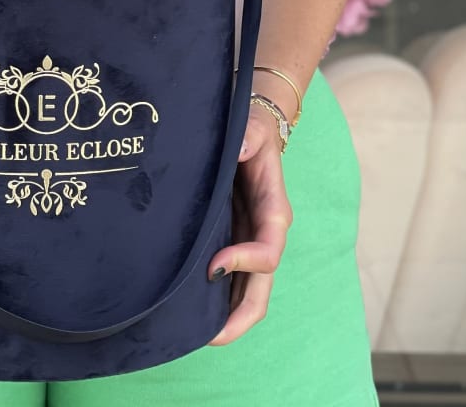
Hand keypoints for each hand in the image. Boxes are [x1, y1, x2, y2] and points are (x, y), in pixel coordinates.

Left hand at [207, 104, 292, 344]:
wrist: (250, 133)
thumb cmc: (250, 131)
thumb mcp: (251, 130)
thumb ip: (249, 138)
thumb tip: (243, 146)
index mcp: (273, 210)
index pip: (268, 249)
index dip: (246, 262)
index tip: (213, 266)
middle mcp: (263, 234)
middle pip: (261, 288)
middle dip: (240, 316)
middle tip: (210, 336)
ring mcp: (247, 242)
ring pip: (246, 292)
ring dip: (226, 316)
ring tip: (194, 335)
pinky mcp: (231, 242)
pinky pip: (230, 280)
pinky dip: (216, 301)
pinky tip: (192, 316)